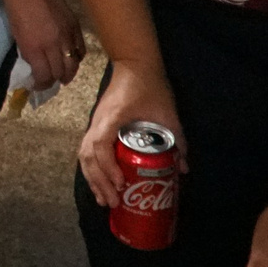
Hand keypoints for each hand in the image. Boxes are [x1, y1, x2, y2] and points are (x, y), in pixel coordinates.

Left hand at [1, 0, 83, 89]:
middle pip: (61, 73)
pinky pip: (81, 48)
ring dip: (69, 73)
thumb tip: (35, 65)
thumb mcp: (15, 32)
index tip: (37, 85)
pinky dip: (78, 57)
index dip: (41, 85)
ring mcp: (66, 34)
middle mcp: (53, 44)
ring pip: (74, 63)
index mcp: (34, 47)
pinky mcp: (74, 25)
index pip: (44, 76)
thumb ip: (27, 51)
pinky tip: (73, 58)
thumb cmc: (14, 4)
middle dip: (55, 81)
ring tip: (63, 75)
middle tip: (50, 82)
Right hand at [78, 58, 184, 208]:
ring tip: (104, 200)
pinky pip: (88, 151)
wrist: (134, 64)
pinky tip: (101, 184)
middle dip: (99, 182)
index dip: (108, 167)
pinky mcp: (97, 125)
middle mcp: (98, 122)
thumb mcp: (167, 112)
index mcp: (112, 118)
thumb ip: (176, 139)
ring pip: (84, 156)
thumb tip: (183, 168)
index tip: (121, 183)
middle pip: (88, 156)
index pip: (100, 145)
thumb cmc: (150, 86)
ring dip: (93, 179)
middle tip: (113, 202)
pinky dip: (93, 170)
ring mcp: (94, 124)